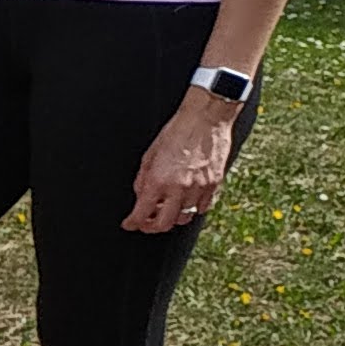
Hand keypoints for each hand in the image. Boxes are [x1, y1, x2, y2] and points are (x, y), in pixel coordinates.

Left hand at [127, 93, 241, 233]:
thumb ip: (143, 180)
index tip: (129, 223)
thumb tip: (140, 197)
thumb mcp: (149, 155)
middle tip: (145, 222)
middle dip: (151, 226)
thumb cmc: (176, 132)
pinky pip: (202, 208)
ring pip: (184, 218)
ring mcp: (199, 188)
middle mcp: (179, 188)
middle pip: (163, 224)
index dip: (132, 223)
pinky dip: (192, 209)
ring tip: (166, 210)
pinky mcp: (214, 185)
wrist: (205, 119)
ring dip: (173, 218)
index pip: (142, 214)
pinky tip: (186, 202)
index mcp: (158, 181)